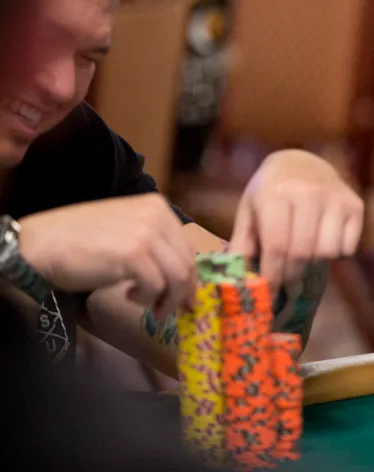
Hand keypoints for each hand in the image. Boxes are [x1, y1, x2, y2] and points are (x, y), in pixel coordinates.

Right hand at [19, 193, 194, 319]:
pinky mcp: (134, 253)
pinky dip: (147, 298)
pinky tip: (129, 297)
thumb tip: (179, 274)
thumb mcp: (125, 231)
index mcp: (157, 206)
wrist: (40, 245)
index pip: (186, 247)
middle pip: (187, 262)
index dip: (188, 276)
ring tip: (148, 307)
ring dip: (167, 299)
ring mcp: (146, 232)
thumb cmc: (78, 240)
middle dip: (181, 293)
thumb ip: (153, 243)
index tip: (184, 298)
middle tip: (168, 310)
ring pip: (178, 276)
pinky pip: (157, 285)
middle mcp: (157, 214)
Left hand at [228, 150, 363, 292]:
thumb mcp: (249, 212)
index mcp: (275, 194)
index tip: (268, 294)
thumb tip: (243, 285)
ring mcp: (335, 197)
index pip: (277, 247)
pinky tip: (322, 240)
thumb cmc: (269, 193)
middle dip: (291, 276)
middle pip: (303, 253)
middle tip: (284, 283)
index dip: (272, 276)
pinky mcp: (355, 204)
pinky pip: (347, 248)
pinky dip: (335, 253)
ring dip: (314, 264)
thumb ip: (243, 246)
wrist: (301, 162)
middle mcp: (308, 192)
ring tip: (302, 255)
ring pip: (327, 253)